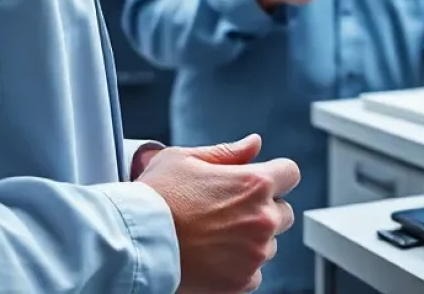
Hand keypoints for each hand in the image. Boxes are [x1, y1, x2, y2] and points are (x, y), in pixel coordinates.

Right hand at [137, 133, 299, 293]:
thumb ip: (228, 152)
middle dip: (264, 209)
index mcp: (255, 183)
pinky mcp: (240, 282)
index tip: (259, 182)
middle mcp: (262, 218)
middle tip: (231, 212)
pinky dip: (240, 267)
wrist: (133, 245)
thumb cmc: (156, 197)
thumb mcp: (187, 159)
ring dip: (253, 240)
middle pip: (284, 212)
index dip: (275, 175)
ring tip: (217, 236)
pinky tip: (214, 258)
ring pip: (269, 244)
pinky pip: (254, 273)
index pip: (291, 173)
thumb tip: (254, 144)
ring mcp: (254, 253)